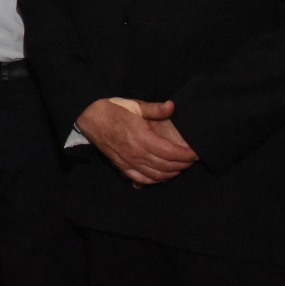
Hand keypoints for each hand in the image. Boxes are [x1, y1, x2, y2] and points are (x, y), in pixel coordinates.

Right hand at [75, 98, 197, 185]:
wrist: (90, 119)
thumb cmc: (113, 110)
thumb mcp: (134, 105)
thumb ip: (155, 108)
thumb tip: (172, 106)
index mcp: (141, 136)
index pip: (170, 152)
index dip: (185, 155)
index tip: (195, 154)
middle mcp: (136, 152)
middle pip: (166, 166)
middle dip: (182, 165)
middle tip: (190, 160)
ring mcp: (129, 162)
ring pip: (156, 175)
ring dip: (171, 173)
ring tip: (180, 167)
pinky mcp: (122, 166)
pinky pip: (142, 180)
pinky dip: (155, 180)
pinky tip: (162, 175)